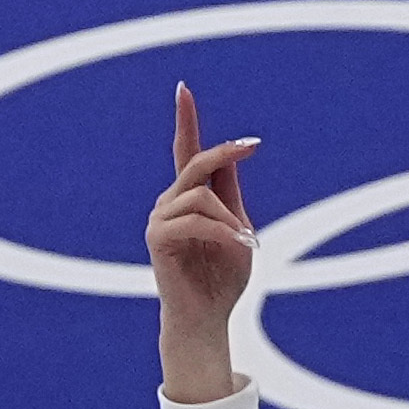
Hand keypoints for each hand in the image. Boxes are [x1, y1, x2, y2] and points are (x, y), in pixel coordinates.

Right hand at [150, 84, 260, 402]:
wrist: (208, 318)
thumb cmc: (224, 280)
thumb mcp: (238, 231)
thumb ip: (232, 196)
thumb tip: (231, 156)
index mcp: (191, 199)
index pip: (187, 153)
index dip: (186, 121)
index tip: (184, 89)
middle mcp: (170, 202)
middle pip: (195, 163)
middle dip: (223, 151)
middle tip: (251, 145)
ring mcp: (160, 218)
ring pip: (200, 196)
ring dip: (230, 218)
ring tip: (245, 242)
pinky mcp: (157, 237)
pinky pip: (195, 219)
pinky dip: (221, 231)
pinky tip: (238, 245)